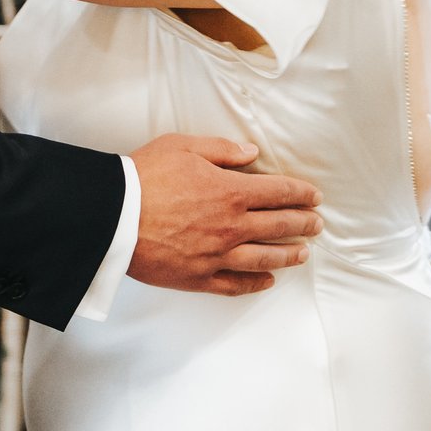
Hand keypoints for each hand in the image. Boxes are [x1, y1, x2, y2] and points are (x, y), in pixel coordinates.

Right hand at [127, 134, 321, 296]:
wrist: (113, 216)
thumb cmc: (144, 176)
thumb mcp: (182, 146)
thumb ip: (221, 150)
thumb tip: (251, 153)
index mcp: (230, 192)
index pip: (279, 193)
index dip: (300, 194)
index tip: (314, 196)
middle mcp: (231, 226)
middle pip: (279, 226)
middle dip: (303, 224)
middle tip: (317, 224)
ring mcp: (217, 255)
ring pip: (265, 258)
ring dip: (289, 255)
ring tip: (304, 253)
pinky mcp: (199, 277)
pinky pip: (236, 284)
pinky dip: (256, 283)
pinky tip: (268, 280)